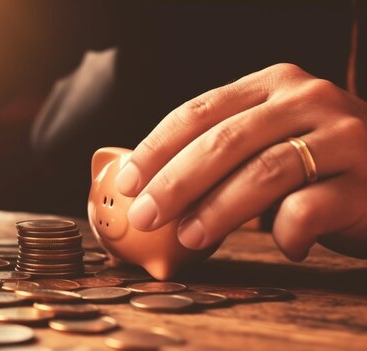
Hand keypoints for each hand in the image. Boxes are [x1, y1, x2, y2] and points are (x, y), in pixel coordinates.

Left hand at [116, 63, 366, 259]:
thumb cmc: (318, 162)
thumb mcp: (271, 137)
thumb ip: (224, 151)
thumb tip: (152, 190)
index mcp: (275, 84)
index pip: (200, 110)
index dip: (157, 147)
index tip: (128, 181)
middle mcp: (310, 101)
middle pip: (225, 141)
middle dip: (175, 182)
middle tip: (144, 215)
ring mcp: (344, 138)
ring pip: (263, 173)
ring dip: (216, 211)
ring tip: (187, 238)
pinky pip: (309, 210)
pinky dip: (285, 234)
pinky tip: (281, 247)